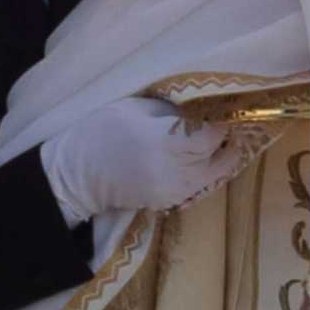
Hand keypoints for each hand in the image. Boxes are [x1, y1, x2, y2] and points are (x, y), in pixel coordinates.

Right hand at [39, 94, 254, 224]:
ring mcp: (173, 190)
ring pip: (214, 176)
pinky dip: (205, 173)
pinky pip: (198, 187)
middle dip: (229, 143)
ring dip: (221, 160)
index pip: (213, 135)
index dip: (224, 122)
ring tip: (222, 143)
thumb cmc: (102, 131)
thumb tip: (201, 112)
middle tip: (233, 127)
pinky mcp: (167, 202)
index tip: (230, 110)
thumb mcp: (137, 108)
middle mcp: (176, 170)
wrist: (77, 174)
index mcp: (167, 142)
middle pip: (221, 159)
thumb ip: (173, 112)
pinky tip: (203, 160)